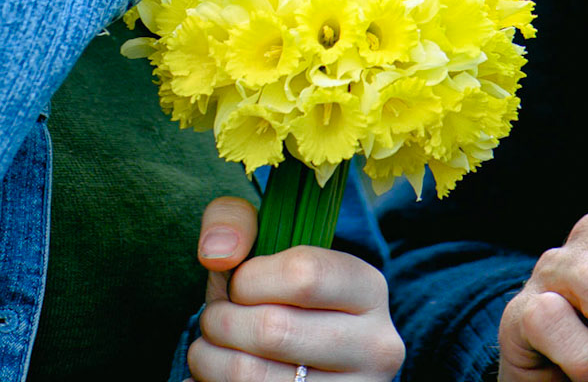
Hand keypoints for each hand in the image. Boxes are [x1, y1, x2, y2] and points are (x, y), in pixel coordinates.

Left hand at [191, 196, 403, 381]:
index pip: (303, 275)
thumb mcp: (262, 237)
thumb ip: (232, 221)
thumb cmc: (276, 288)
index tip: (235, 285)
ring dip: (211, 358)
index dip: (249, 279)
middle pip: (274, 331)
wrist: (303, 353)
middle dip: (221, 321)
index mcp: (368, 288)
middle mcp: (376, 347)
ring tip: (212, 348)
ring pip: (255, 377)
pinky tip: (219, 373)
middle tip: (214, 318)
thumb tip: (216, 254)